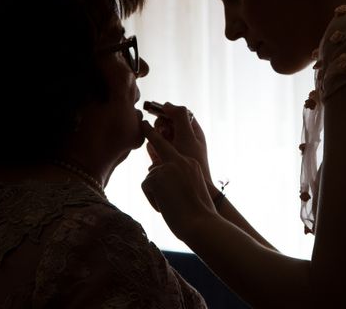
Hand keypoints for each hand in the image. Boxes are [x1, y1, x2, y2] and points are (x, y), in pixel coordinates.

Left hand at [141, 121, 215, 240]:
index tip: (151, 125)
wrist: (201, 224)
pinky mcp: (157, 176)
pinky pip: (146, 186)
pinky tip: (164, 208)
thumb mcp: (191, 189)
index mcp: (192, 163)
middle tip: (144, 123)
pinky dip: (152, 200)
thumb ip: (177, 178)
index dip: (161, 136)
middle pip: (161, 147)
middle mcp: (181, 160)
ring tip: (169, 207)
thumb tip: (154, 173)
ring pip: (151, 176)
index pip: (174, 147)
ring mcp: (169, 167)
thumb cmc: (198, 214)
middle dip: (151, 133)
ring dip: (155, 193)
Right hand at [148, 102, 212, 183]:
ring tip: (157, 149)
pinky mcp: (166, 161)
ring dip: (155, 140)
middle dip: (160, 128)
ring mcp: (174, 150)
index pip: (176, 114)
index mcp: (192, 130)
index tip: (157, 115)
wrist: (192, 189)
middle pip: (165, 124)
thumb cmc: (192, 162)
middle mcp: (184, 138)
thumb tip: (167, 104)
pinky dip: (153, 152)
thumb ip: (179, 117)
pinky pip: (155, 151)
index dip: (166, 113)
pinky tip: (154, 160)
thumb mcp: (187, 136)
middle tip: (161, 134)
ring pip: (158, 137)